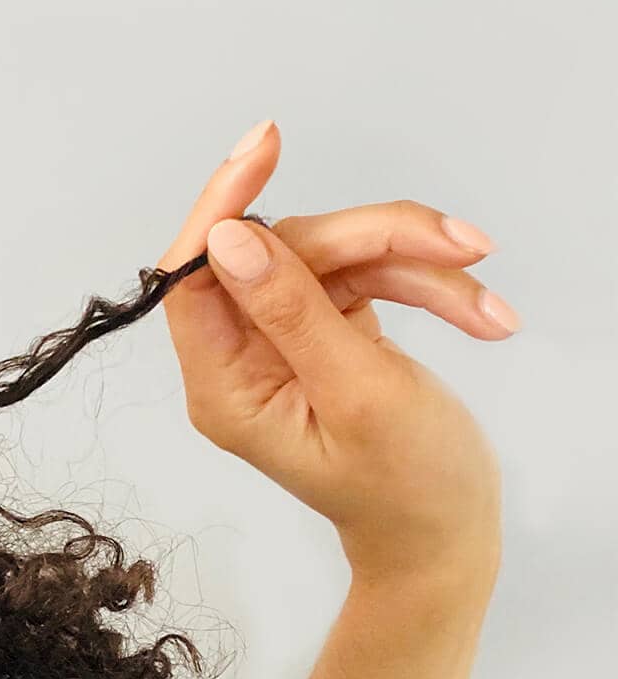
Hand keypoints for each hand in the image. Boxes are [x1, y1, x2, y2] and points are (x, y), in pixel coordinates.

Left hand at [157, 121, 514, 584]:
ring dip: (415, 265)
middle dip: (372, 242)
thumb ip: (293, 313)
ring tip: (486, 309)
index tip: (264, 146)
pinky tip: (479, 311)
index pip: (193, 279)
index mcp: (225, 387)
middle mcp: (242, 359)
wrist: (447, 532)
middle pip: (283, 253)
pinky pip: (365, 275)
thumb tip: (229, 236)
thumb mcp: (357, 396)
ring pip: (334, 256)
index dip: (221, 207)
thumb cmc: (407, 489)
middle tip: (457, 248)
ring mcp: (285, 341)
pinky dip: (424, 284)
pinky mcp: (326, 328)